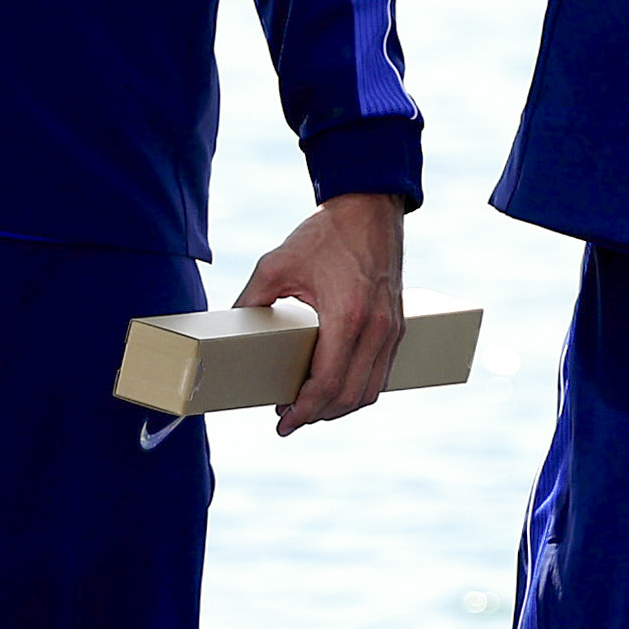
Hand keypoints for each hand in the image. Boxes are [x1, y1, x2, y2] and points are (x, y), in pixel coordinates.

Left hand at [232, 191, 408, 435]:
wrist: (371, 206)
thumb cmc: (326, 234)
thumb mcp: (276, 265)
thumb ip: (251, 300)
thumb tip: (230, 330)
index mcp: (348, 317)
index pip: (327, 384)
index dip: (302, 411)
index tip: (281, 422)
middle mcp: (378, 329)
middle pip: (350, 396)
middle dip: (318, 416)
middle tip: (289, 420)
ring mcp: (393, 328)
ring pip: (370, 390)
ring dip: (340, 407)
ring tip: (310, 408)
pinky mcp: (398, 324)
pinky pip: (381, 373)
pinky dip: (358, 388)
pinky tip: (336, 387)